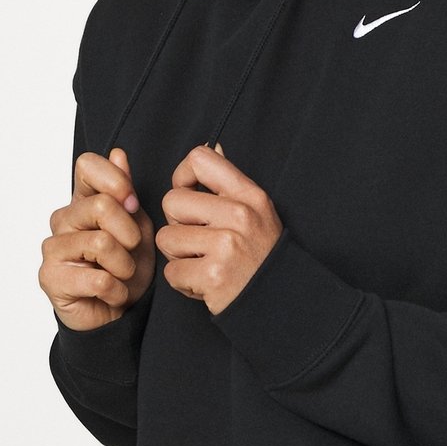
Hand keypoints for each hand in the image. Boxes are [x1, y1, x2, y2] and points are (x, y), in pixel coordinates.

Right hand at [40, 147, 155, 330]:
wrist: (117, 316)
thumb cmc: (126, 271)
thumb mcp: (138, 228)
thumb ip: (126, 193)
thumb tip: (118, 154)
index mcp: (83, 201)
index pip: (87, 165)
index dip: (115, 180)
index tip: (133, 204)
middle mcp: (63, 219)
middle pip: (102, 206)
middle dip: (131, 236)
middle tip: (131, 255)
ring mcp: (52, 247)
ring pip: (102, 244)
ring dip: (125, 268)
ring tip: (121, 277)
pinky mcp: (50, 277)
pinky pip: (99, 279)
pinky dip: (117, 292)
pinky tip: (112, 295)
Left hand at [157, 143, 283, 315]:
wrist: (280, 299)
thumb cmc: (261, 255)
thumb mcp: (257, 211)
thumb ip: (230, 183)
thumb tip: (214, 146)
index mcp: (249, 195)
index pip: (200, 159)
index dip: (182, 177)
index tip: (190, 196)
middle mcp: (240, 215)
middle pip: (171, 202)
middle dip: (176, 224)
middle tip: (198, 241)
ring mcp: (227, 246)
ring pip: (166, 238)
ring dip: (178, 256)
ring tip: (203, 263)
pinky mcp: (213, 275)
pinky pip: (171, 272)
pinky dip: (183, 282)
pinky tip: (203, 282)